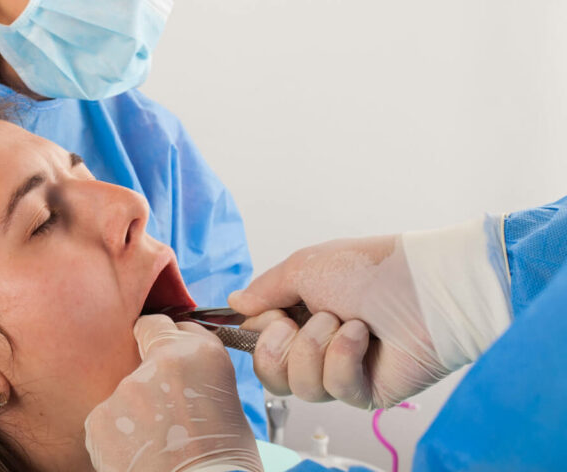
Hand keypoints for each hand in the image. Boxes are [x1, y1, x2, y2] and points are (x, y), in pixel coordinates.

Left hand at [85, 315, 262, 471]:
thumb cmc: (224, 462)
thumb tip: (180, 370)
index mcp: (200, 353)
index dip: (164, 341)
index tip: (166, 357)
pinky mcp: (100, 418)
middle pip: (141, 354)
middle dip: (149, 375)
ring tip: (156, 442)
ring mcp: (126, 390)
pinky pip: (106, 419)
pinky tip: (138, 454)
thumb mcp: (227, 402)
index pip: (166, 324)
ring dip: (134, 409)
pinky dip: (117, 435)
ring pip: (124, 391)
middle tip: (164, 408)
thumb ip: (196, 372)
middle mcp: (159, 362)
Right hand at [229, 223, 509, 408]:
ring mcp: (342, 371)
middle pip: (272, 374)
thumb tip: (234, 304)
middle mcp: (318, 346)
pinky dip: (344, 357)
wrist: (424, 286)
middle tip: (307, 320)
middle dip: (283, 346)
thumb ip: (264, 290)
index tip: (275, 315)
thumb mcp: (303, 267)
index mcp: (301, 315)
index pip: (259, 344)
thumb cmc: (368, 269)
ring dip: (316, 348)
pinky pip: (335, 389)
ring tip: (346, 323)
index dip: (259, 334)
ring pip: (301, 387)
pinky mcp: (367, 391)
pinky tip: (364, 335)